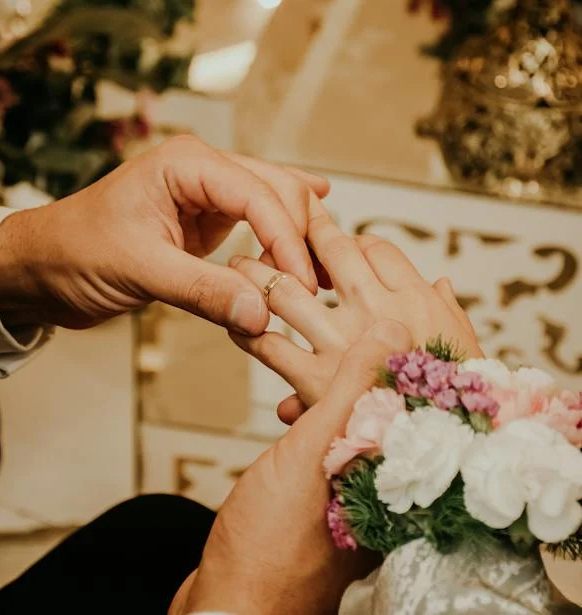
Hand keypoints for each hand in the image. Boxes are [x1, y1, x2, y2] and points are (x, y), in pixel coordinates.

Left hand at [0, 136, 328, 333]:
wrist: (46, 265)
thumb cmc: (77, 252)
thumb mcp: (140, 270)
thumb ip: (203, 290)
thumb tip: (263, 313)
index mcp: (187, 165)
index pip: (258, 195)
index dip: (287, 240)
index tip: (302, 284)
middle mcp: (204, 171)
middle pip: (278, 192)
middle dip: (301, 236)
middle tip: (317, 285)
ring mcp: (209, 195)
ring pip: (276, 205)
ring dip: (300, 236)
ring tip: (324, 272)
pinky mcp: (210, 221)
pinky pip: (259, 223)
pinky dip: (285, 236)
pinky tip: (315, 230)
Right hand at [170, 322, 411, 614]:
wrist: (228, 606)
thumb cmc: (270, 545)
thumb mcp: (313, 455)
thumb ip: (352, 391)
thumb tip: (392, 329)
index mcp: (402, 475)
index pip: (423, 396)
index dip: (407, 348)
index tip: (388, 308)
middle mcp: (389, 486)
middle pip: (389, 406)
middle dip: (364, 363)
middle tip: (344, 321)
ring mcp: (357, 497)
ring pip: (355, 425)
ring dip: (332, 389)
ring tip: (311, 352)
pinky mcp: (326, 503)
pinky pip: (330, 449)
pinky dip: (313, 422)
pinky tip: (289, 406)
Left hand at [229, 197, 482, 422]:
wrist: (439, 459)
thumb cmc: (457, 403)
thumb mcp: (464, 349)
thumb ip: (450, 310)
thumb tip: (440, 282)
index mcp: (417, 301)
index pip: (375, 248)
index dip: (350, 240)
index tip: (330, 243)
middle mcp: (378, 313)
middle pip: (331, 252)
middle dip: (300, 231)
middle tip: (273, 224)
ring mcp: (343, 345)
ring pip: (288, 289)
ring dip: (259, 272)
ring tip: (239, 263)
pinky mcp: (316, 382)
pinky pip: (269, 346)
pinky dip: (247, 331)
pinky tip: (236, 323)